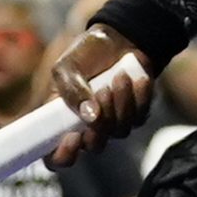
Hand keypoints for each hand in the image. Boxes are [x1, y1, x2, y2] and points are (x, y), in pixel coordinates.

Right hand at [46, 26, 152, 159]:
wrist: (118, 39)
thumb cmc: (86, 54)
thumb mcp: (68, 66)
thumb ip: (71, 90)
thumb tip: (89, 115)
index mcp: (62, 121)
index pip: (56, 156)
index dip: (62, 156)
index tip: (72, 137)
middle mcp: (88, 128)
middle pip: (94, 147)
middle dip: (100, 123)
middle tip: (102, 92)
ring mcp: (113, 124)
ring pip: (119, 130)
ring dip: (121, 102)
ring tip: (119, 76)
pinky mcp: (136, 115)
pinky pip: (139, 117)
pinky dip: (139, 96)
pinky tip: (135, 79)